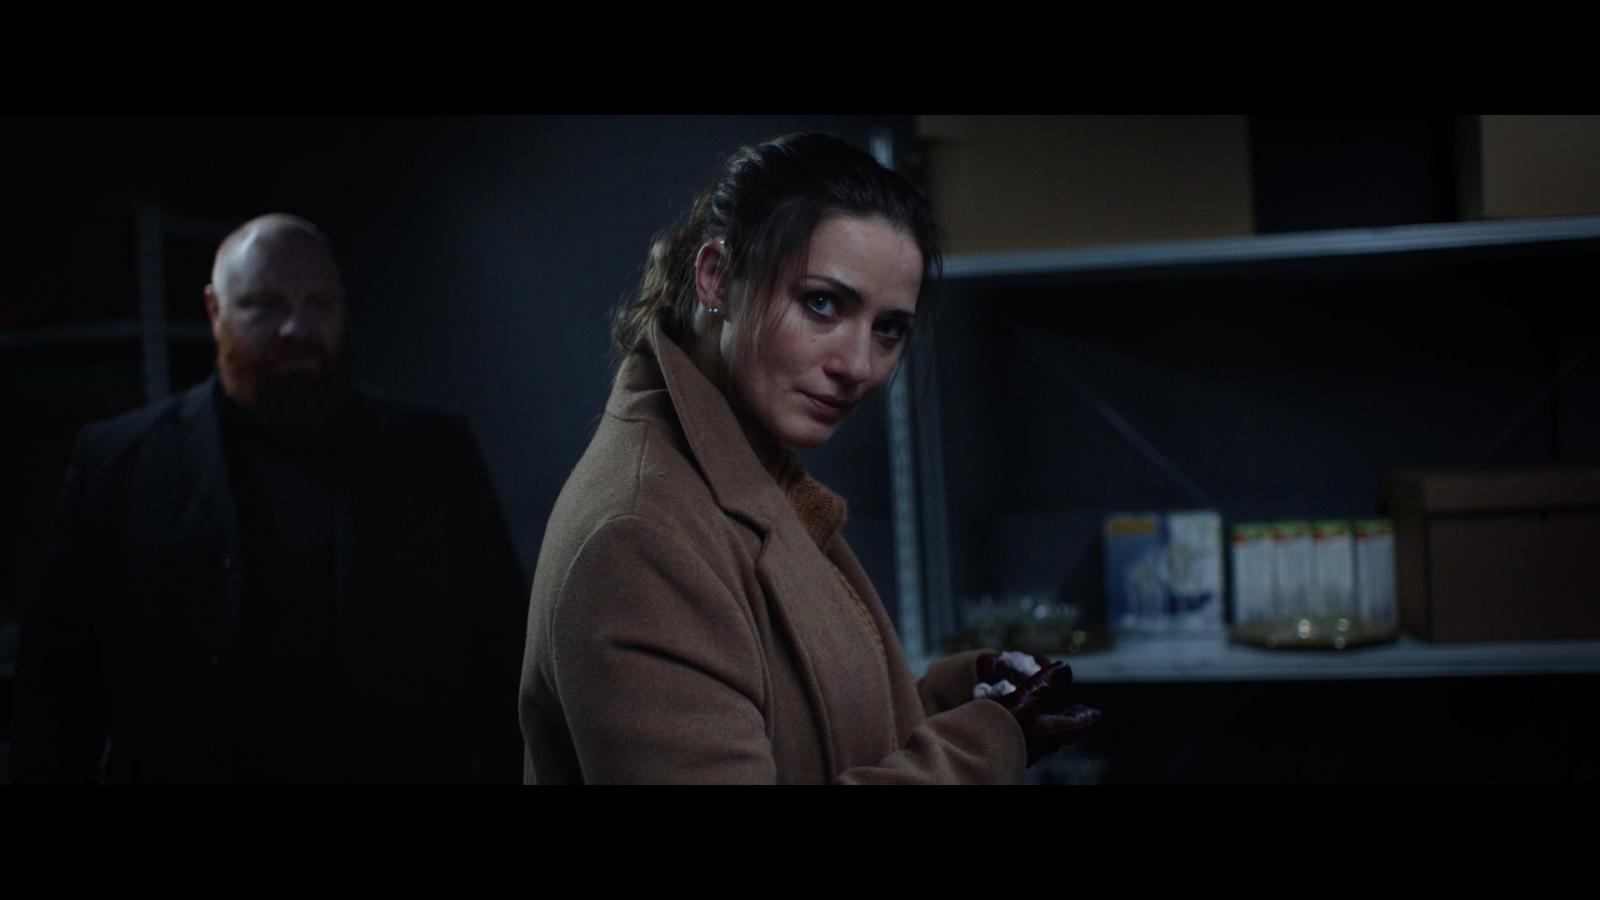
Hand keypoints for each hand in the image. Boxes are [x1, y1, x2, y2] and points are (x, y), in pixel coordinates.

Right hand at [976, 652, 1101, 765]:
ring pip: (1042, 740)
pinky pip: (1022, 741)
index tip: (1096, 713)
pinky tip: (1018, 730)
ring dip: (1048, 729)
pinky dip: (1027, 732)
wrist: (969, 754)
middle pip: (1059, 735)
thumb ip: (1044, 684)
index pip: (1073, 725)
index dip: (1084, 717)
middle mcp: (1036, 746)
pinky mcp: (1003, 752)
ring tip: (1049, 723)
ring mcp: (1020, 751)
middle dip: (1069, 724)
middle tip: (1078, 718)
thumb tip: (1065, 668)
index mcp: (1046, 733)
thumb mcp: (1023, 700)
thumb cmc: (998, 729)